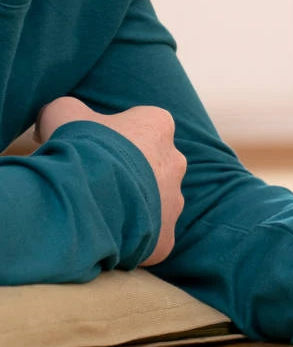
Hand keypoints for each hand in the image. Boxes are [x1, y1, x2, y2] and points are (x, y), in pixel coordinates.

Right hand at [34, 96, 186, 266]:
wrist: (89, 196)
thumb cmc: (81, 148)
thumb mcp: (64, 113)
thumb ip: (69, 110)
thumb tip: (61, 116)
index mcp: (158, 126)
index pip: (142, 127)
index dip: (115, 137)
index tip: (94, 148)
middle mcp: (176, 162)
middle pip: (152, 166)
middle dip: (129, 173)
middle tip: (96, 181)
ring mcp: (175, 201)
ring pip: (154, 202)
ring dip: (132, 205)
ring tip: (100, 210)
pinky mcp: (167, 235)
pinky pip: (150, 235)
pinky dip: (132, 237)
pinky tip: (107, 235)